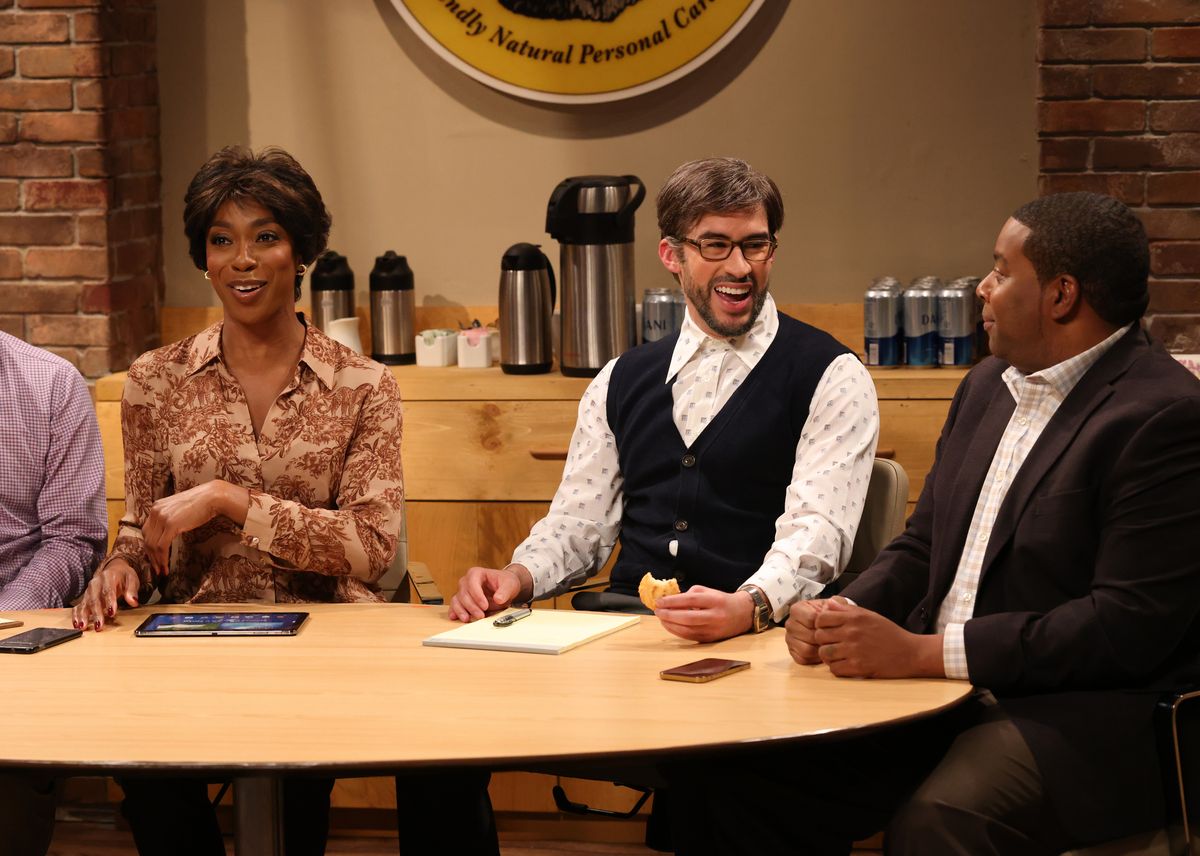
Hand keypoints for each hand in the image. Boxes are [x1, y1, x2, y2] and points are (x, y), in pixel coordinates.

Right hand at [73, 559, 139, 631]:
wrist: (114, 569)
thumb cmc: (123, 576)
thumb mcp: (132, 579)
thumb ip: (132, 590)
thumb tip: (133, 601)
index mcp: (108, 577)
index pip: (108, 590)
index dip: (109, 602)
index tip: (111, 613)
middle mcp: (95, 583)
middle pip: (94, 599)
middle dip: (96, 613)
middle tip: (99, 625)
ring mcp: (89, 591)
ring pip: (85, 604)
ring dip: (83, 616)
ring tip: (83, 627)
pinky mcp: (85, 598)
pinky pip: (78, 606)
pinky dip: (76, 615)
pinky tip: (77, 624)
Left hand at [142, 481, 246, 575]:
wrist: (212, 497)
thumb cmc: (201, 504)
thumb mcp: (179, 509)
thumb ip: (170, 518)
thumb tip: (167, 533)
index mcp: (156, 507)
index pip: (147, 531)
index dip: (148, 547)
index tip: (154, 558)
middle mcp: (156, 511)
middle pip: (147, 539)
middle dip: (150, 556)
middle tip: (156, 568)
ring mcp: (162, 517)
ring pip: (152, 545)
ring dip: (156, 560)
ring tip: (162, 570)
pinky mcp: (171, 525)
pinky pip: (161, 546)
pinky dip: (162, 558)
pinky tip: (166, 566)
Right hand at [449, 565, 531, 621]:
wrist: (504, 587)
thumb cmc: (505, 582)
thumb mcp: (509, 585)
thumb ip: (504, 591)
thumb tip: (498, 599)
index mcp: (476, 573)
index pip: (472, 583)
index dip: (477, 595)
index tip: (485, 606)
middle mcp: (466, 581)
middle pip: (464, 593)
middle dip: (471, 606)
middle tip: (481, 615)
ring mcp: (463, 591)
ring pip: (457, 600)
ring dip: (461, 610)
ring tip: (467, 619)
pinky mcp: (461, 600)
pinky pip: (454, 605)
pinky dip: (455, 611)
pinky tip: (455, 617)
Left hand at [654, 585, 753, 642]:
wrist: (742, 614)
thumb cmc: (720, 600)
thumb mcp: (708, 591)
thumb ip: (690, 594)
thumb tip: (670, 601)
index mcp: (715, 600)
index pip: (691, 600)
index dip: (673, 601)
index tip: (659, 601)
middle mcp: (715, 616)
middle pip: (688, 618)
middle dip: (669, 615)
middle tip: (657, 611)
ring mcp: (714, 630)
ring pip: (688, 630)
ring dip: (670, 625)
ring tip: (661, 618)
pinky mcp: (711, 639)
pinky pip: (690, 637)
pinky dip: (677, 631)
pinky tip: (669, 625)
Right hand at [785, 598, 835, 664]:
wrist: (824, 623)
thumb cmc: (828, 614)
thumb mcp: (833, 604)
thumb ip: (834, 603)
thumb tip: (830, 606)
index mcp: (796, 609)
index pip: (811, 619)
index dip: (825, 624)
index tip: (833, 625)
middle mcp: (789, 624)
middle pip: (809, 636)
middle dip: (823, 639)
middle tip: (834, 639)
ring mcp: (789, 638)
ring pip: (806, 649)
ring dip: (820, 650)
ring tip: (828, 645)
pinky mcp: (792, 651)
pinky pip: (803, 658)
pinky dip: (814, 658)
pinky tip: (821, 651)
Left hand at [812, 599, 944, 677]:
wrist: (910, 653)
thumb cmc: (890, 634)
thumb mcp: (870, 615)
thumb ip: (847, 609)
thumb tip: (829, 602)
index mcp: (854, 617)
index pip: (821, 618)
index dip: (820, 624)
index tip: (826, 629)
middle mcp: (852, 632)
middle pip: (819, 636)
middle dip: (822, 641)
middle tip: (831, 644)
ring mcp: (854, 650)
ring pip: (824, 653)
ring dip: (828, 656)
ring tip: (837, 655)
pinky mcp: (858, 667)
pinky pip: (834, 669)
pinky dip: (837, 668)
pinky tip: (845, 665)